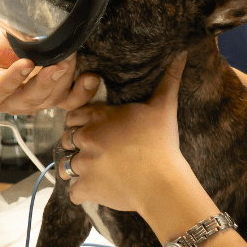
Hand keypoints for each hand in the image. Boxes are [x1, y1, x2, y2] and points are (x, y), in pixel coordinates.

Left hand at [0, 29, 101, 116]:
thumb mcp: (22, 45)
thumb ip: (40, 38)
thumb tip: (57, 16)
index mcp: (44, 90)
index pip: (70, 98)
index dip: (84, 92)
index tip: (92, 77)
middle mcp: (30, 100)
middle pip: (55, 95)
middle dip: (65, 77)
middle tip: (70, 57)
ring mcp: (8, 100)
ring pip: (33, 97)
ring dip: (46, 81)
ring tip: (55, 64)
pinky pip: (3, 88)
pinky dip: (15, 77)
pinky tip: (24, 64)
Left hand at [58, 52, 187, 212]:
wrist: (162, 183)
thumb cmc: (162, 143)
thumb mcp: (164, 107)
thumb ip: (168, 80)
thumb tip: (181, 54)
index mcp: (99, 117)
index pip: (72, 115)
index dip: (80, 123)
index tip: (93, 130)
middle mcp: (86, 139)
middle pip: (66, 140)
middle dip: (77, 145)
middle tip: (95, 150)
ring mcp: (84, 165)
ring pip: (66, 165)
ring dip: (76, 168)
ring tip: (94, 170)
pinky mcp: (87, 188)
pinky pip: (73, 191)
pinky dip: (82, 192)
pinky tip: (97, 189)